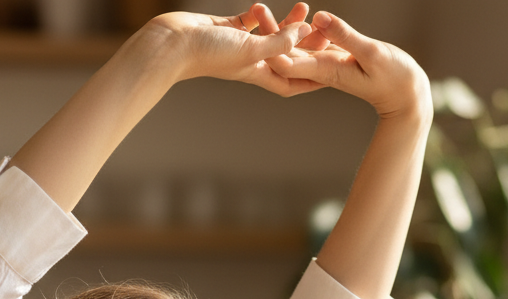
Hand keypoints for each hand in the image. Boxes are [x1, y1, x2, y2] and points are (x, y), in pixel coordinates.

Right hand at [141, 4, 319, 96]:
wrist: (174, 43)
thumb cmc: (210, 53)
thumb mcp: (250, 49)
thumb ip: (278, 42)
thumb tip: (302, 33)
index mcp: (258, 74)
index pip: (292, 82)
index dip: (314, 79)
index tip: (333, 72)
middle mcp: (251, 63)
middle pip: (286, 58)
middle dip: (307, 47)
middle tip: (326, 32)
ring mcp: (239, 47)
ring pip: (272, 37)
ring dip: (288, 25)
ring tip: (304, 8)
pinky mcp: (228, 30)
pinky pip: (251, 23)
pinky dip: (262, 15)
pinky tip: (268, 6)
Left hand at [269, 11, 431, 120]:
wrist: (404, 94)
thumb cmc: (393, 77)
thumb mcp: (371, 53)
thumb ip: (345, 36)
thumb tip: (318, 18)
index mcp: (324, 71)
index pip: (289, 63)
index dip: (272, 46)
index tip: (259, 29)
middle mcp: (320, 69)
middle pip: (286, 53)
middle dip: (268, 34)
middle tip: (256, 8)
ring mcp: (325, 63)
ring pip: (295, 46)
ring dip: (280, 29)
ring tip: (262, 7)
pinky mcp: (333, 55)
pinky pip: (310, 43)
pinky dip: (299, 30)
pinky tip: (291, 14)